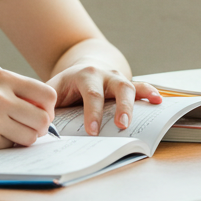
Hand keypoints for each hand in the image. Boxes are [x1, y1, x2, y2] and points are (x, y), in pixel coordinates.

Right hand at [0, 70, 57, 149]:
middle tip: (25, 128)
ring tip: (4, 133)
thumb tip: (45, 111)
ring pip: (30, 137)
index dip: (47, 108)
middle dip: (39, 127)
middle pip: (43, 119)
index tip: (38, 113)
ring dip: (22, 139)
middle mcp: (0, 96)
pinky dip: (3, 146)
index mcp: (2, 78)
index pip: (47, 95)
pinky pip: (9, 147)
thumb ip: (13, 92)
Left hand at [47, 62, 161, 135]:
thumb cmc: (66, 85)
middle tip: (121, 126)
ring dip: (135, 104)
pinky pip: (141, 87)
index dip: (93, 113)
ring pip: (130, 87)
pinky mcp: (127, 85)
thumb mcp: (53, 89)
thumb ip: (46, 103)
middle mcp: (104, 74)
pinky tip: (158, 101)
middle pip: (117, 88)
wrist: (82, 68)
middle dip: (120, 108)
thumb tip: (42, 122)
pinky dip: (150, 93)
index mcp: (85, 75)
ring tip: (140, 119)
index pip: (91, 94)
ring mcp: (117, 78)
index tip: (93, 131)